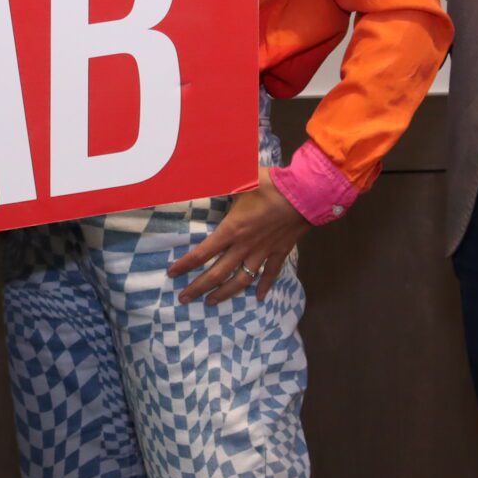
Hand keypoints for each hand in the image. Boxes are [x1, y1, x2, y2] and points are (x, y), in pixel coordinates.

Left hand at [169, 171, 310, 303]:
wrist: (305, 194)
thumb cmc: (269, 185)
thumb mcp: (238, 180)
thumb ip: (216, 182)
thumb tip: (194, 176)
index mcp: (232, 230)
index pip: (202, 253)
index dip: (185, 265)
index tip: (172, 273)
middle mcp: (245, 246)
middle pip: (217, 273)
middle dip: (199, 288)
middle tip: (184, 298)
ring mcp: (263, 252)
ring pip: (241, 280)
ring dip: (225, 293)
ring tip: (212, 302)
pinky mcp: (280, 252)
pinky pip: (271, 274)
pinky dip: (264, 286)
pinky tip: (258, 298)